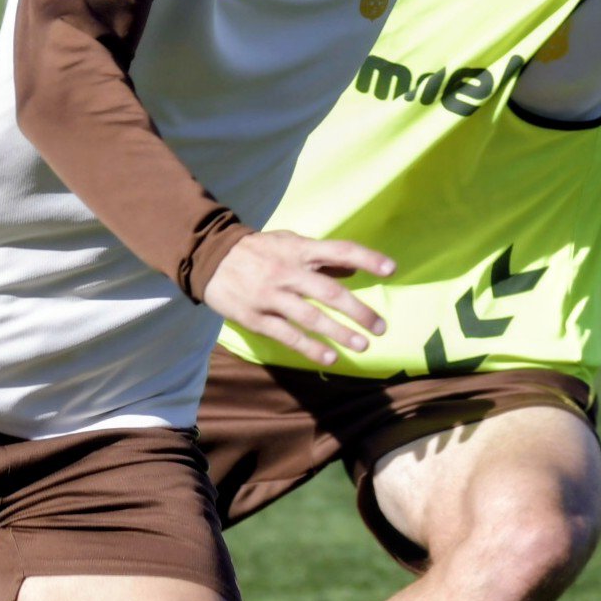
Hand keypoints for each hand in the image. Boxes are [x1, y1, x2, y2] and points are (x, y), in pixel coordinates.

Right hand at [202, 230, 394, 364]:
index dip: (366, 258)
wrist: (209, 256)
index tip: (391, 269)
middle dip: (357, 311)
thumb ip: (321, 258)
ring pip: (310, 317)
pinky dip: (310, 348)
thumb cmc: (258, 250)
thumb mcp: (289, 243)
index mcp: (298, 249)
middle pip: (328, 292)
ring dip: (339, 333)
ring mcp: (270, 296)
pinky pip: (287, 335)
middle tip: (380, 327)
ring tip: (362, 345)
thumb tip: (353, 271)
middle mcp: (287, 271)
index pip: (339, 251)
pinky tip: (330, 358)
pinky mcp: (255, 317)